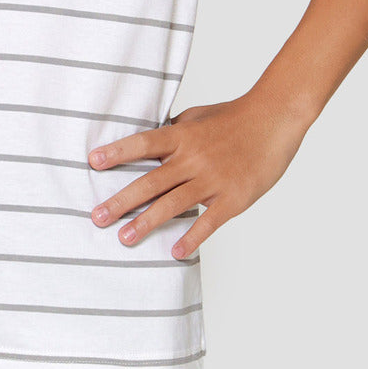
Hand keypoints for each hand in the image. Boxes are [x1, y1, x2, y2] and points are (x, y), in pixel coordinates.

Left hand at [88, 94, 309, 258]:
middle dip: (121, 201)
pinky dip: (191, 238)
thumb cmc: (235, 116)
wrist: (275, 119)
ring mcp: (213, 179)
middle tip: (97, 217)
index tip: (92, 162)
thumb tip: (149, 140)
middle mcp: (193, 158)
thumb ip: (174, 131)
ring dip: (146, 223)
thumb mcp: (198, 116)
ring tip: (124, 239)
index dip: (117, 152)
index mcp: (183, 135)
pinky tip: (174, 252)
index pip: (143, 143)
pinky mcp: (233, 198)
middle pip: (150, 181)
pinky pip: (208, 222)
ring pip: (173, 204)